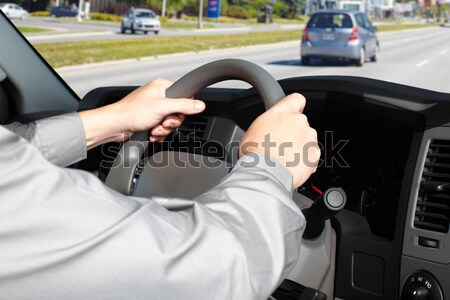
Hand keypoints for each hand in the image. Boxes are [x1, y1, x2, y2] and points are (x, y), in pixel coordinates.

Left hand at [80, 78, 204, 148]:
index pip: (184, 97)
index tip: (173, 115)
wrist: (116, 125)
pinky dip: (158, 133)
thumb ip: (184, 106)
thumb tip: (200, 105)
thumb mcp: (163, 108)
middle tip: (161, 123)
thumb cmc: (132, 112)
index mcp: (162, 86)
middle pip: (178, 112)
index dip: (182, 110)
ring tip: (153, 129)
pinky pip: (162, 128)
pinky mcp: (150, 119)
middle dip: (170, 123)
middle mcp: (159, 95)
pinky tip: (151, 133)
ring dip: (163, 130)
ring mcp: (154, 108)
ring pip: (170, 122)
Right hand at [239, 93, 319, 187]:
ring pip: (306, 140)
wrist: (266, 173)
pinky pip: (311, 155)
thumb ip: (266, 125)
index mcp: (284, 111)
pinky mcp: (314, 154)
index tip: (290, 113)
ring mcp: (309, 138)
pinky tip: (291, 167)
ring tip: (284, 159)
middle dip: (293, 133)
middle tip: (280, 145)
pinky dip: (304, 161)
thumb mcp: (252, 130)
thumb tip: (265, 130)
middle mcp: (299, 121)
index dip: (294, 106)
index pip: (296, 99)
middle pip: (300, 123)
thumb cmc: (255, 153)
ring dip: (298, 147)